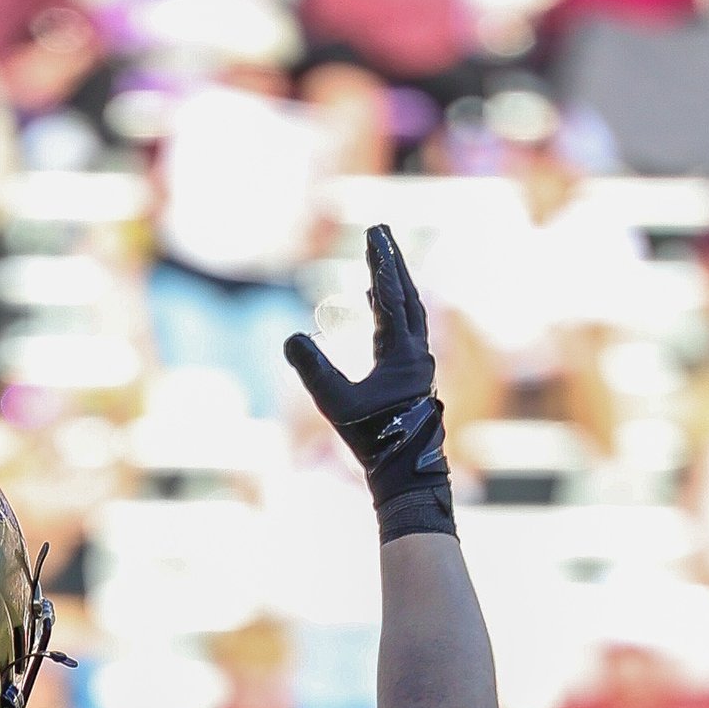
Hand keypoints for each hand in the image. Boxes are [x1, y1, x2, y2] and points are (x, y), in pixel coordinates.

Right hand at [285, 226, 453, 541]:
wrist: (406, 474)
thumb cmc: (374, 441)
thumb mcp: (337, 405)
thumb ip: (314, 370)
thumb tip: (291, 338)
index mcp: (402, 352)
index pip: (391, 297)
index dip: (381, 263)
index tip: (375, 234)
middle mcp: (416, 352)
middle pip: (407, 295)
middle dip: (392, 263)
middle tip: (381, 233)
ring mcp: (418, 364)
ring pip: (409, 312)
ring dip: (394, 285)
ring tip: (380, 262)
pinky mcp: (413, 377)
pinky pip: (404, 330)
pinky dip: (390, 310)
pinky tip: (375, 307)